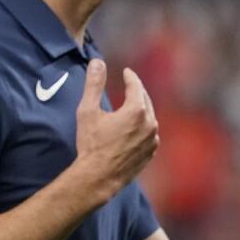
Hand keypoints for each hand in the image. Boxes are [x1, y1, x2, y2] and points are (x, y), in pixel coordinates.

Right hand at [73, 59, 158, 199]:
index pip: (136, 86)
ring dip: (142, 109)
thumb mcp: (88, 111)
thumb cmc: (91, 144)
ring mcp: (152, 141)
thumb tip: (97, 62)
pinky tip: (136, 127)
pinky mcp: (150, 153)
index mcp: (136, 110)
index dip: (130, 77)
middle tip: (130, 85)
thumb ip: (93, 84)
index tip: (126, 72)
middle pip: (145, 100)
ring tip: (133, 105)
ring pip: (150, 118)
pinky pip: (150, 134)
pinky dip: (144, 127)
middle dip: (137, 91)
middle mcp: (149, 124)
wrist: (98, 178)